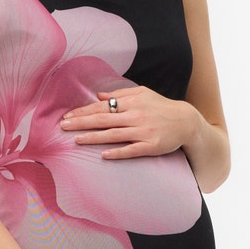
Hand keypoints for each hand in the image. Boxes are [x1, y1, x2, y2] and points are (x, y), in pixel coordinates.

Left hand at [60, 86, 197, 158]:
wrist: (185, 121)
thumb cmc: (161, 107)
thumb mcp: (143, 94)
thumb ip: (121, 95)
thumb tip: (100, 96)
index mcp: (132, 102)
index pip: (103, 106)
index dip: (84, 111)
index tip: (68, 116)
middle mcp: (136, 116)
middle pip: (104, 119)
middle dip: (82, 122)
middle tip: (63, 127)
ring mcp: (143, 132)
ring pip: (114, 134)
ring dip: (94, 137)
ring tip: (76, 140)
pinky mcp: (151, 146)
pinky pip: (131, 150)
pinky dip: (118, 152)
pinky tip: (104, 155)